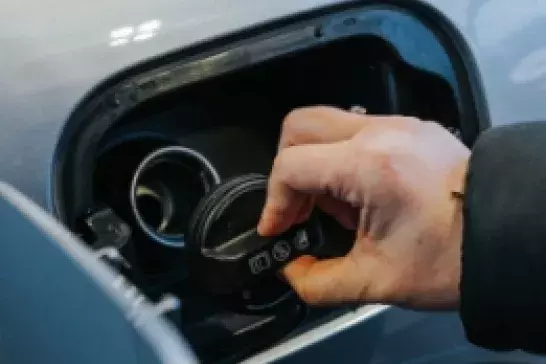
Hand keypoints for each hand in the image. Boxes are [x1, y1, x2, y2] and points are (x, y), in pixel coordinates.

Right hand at [257, 106, 469, 308]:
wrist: (509, 236)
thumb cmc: (454, 258)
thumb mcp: (376, 282)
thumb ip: (317, 282)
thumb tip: (292, 270)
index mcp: (369, 166)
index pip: (291, 166)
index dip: (273, 201)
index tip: (277, 228)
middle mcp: (380, 132)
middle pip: (299, 125)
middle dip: (286, 168)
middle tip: (297, 208)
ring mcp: (398, 124)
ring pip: (327, 123)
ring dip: (315, 163)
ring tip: (336, 206)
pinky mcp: (411, 128)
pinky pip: (356, 129)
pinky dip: (342, 158)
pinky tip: (360, 194)